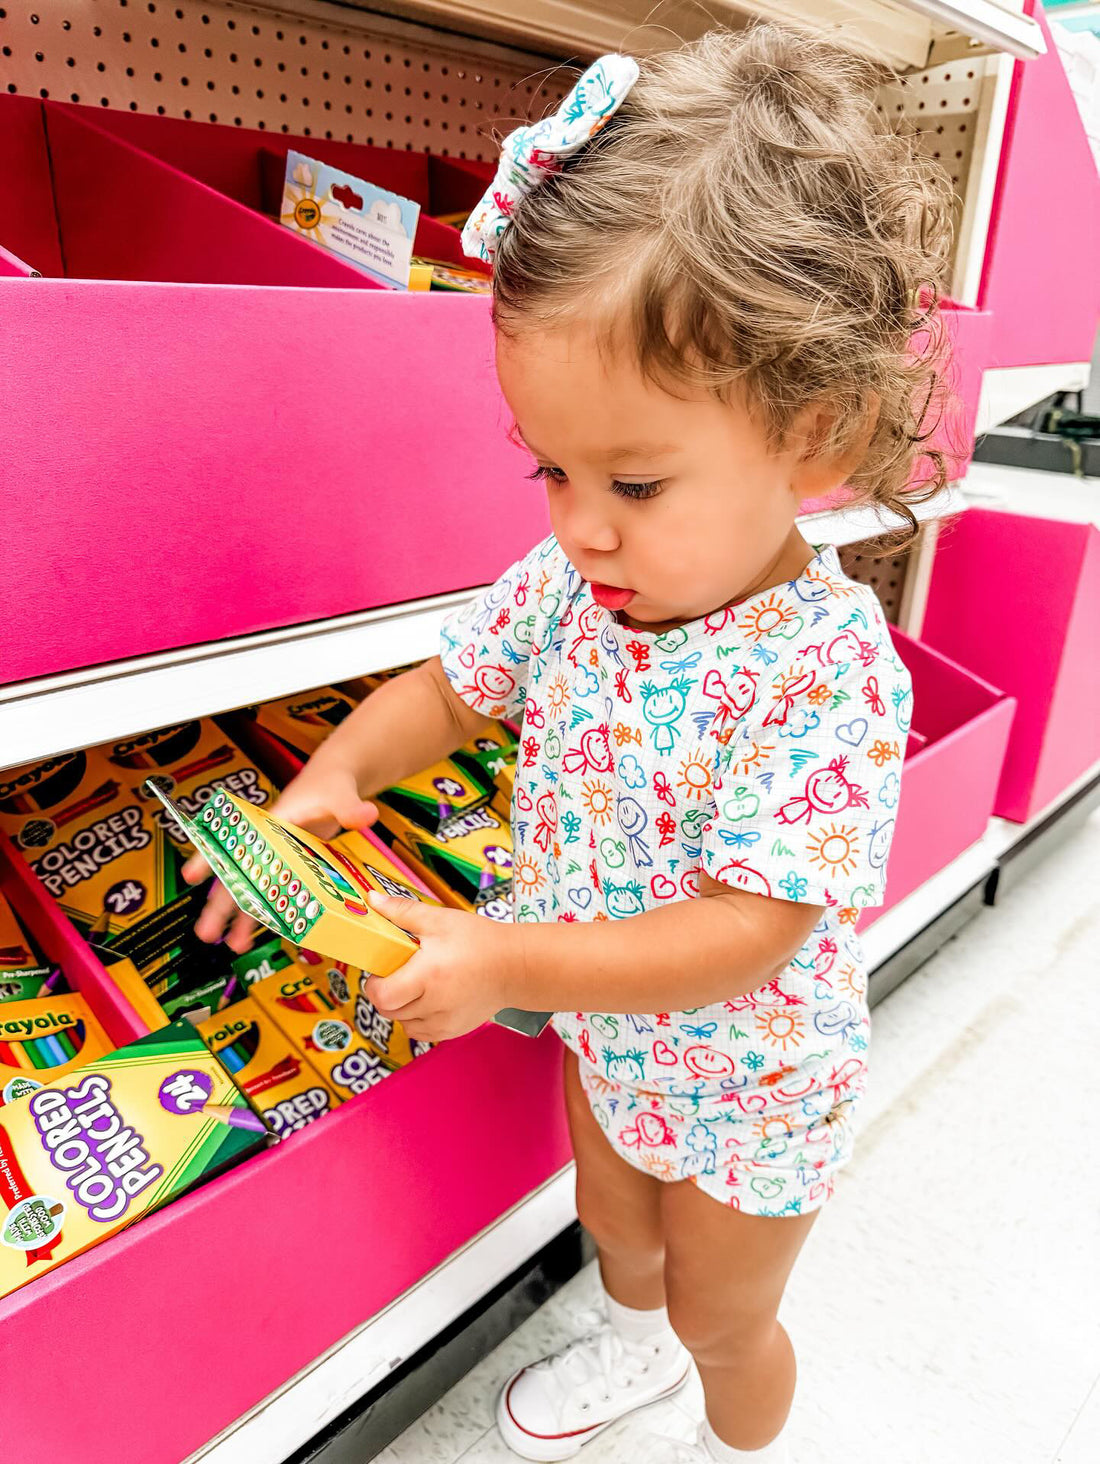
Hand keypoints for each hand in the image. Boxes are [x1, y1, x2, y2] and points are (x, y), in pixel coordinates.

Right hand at [184, 761, 377, 952]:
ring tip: (230, 944)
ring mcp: (277, 857)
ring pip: (251, 889)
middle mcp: (268, 842)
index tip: (190, 875)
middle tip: (206, 932)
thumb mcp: (340, 794)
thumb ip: (351, 807)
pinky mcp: (288, 867)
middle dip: (221, 904)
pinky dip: (264, 912)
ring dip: (240, 916)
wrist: (336, 783)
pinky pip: (271, 893)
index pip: (237, 841)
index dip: (213, 857)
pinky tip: (258, 934)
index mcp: (272, 823)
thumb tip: (366, 815)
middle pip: (238, 875)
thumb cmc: (330, 784)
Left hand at [363, 892, 520, 1042]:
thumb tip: (372, 900)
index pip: (382, 996)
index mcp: (428, 975)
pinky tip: (429, 999)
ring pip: (404, 1024)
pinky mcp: (453, 1031)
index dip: (375, 985)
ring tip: (417, 986)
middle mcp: (435, 1004)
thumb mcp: (439, 919)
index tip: (382, 971)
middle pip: (389, 1011)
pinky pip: (421, 1032)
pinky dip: (418, 1019)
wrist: (516, 966)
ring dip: (402, 1008)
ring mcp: (445, 1022)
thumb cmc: (479, 940)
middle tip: (400, 974)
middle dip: (387, 993)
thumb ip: (402, 911)